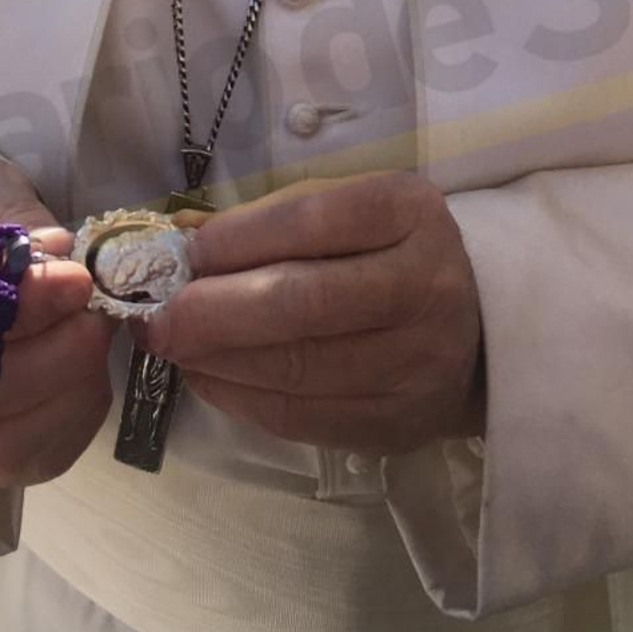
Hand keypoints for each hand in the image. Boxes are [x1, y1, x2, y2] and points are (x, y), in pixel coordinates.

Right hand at [0, 156, 114, 485]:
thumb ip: (10, 213)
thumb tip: (58, 257)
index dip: (14, 310)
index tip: (76, 280)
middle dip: (52, 351)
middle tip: (98, 310)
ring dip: (68, 387)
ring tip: (95, 333)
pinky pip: (26, 462)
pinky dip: (72, 418)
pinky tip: (85, 371)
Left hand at [138, 173, 484, 454]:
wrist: (480, 325)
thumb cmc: (391, 251)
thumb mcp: (347, 209)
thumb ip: (268, 219)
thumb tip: (175, 235)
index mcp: (407, 213)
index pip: (309, 219)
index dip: (233, 239)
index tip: (178, 253)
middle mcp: (421, 286)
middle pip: (300, 302)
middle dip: (210, 311)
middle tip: (151, 315)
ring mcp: (414, 363)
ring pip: (295, 368)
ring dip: (214, 360)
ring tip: (170, 345)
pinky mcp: (396, 423)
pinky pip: (301, 418)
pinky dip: (240, 398)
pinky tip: (207, 376)